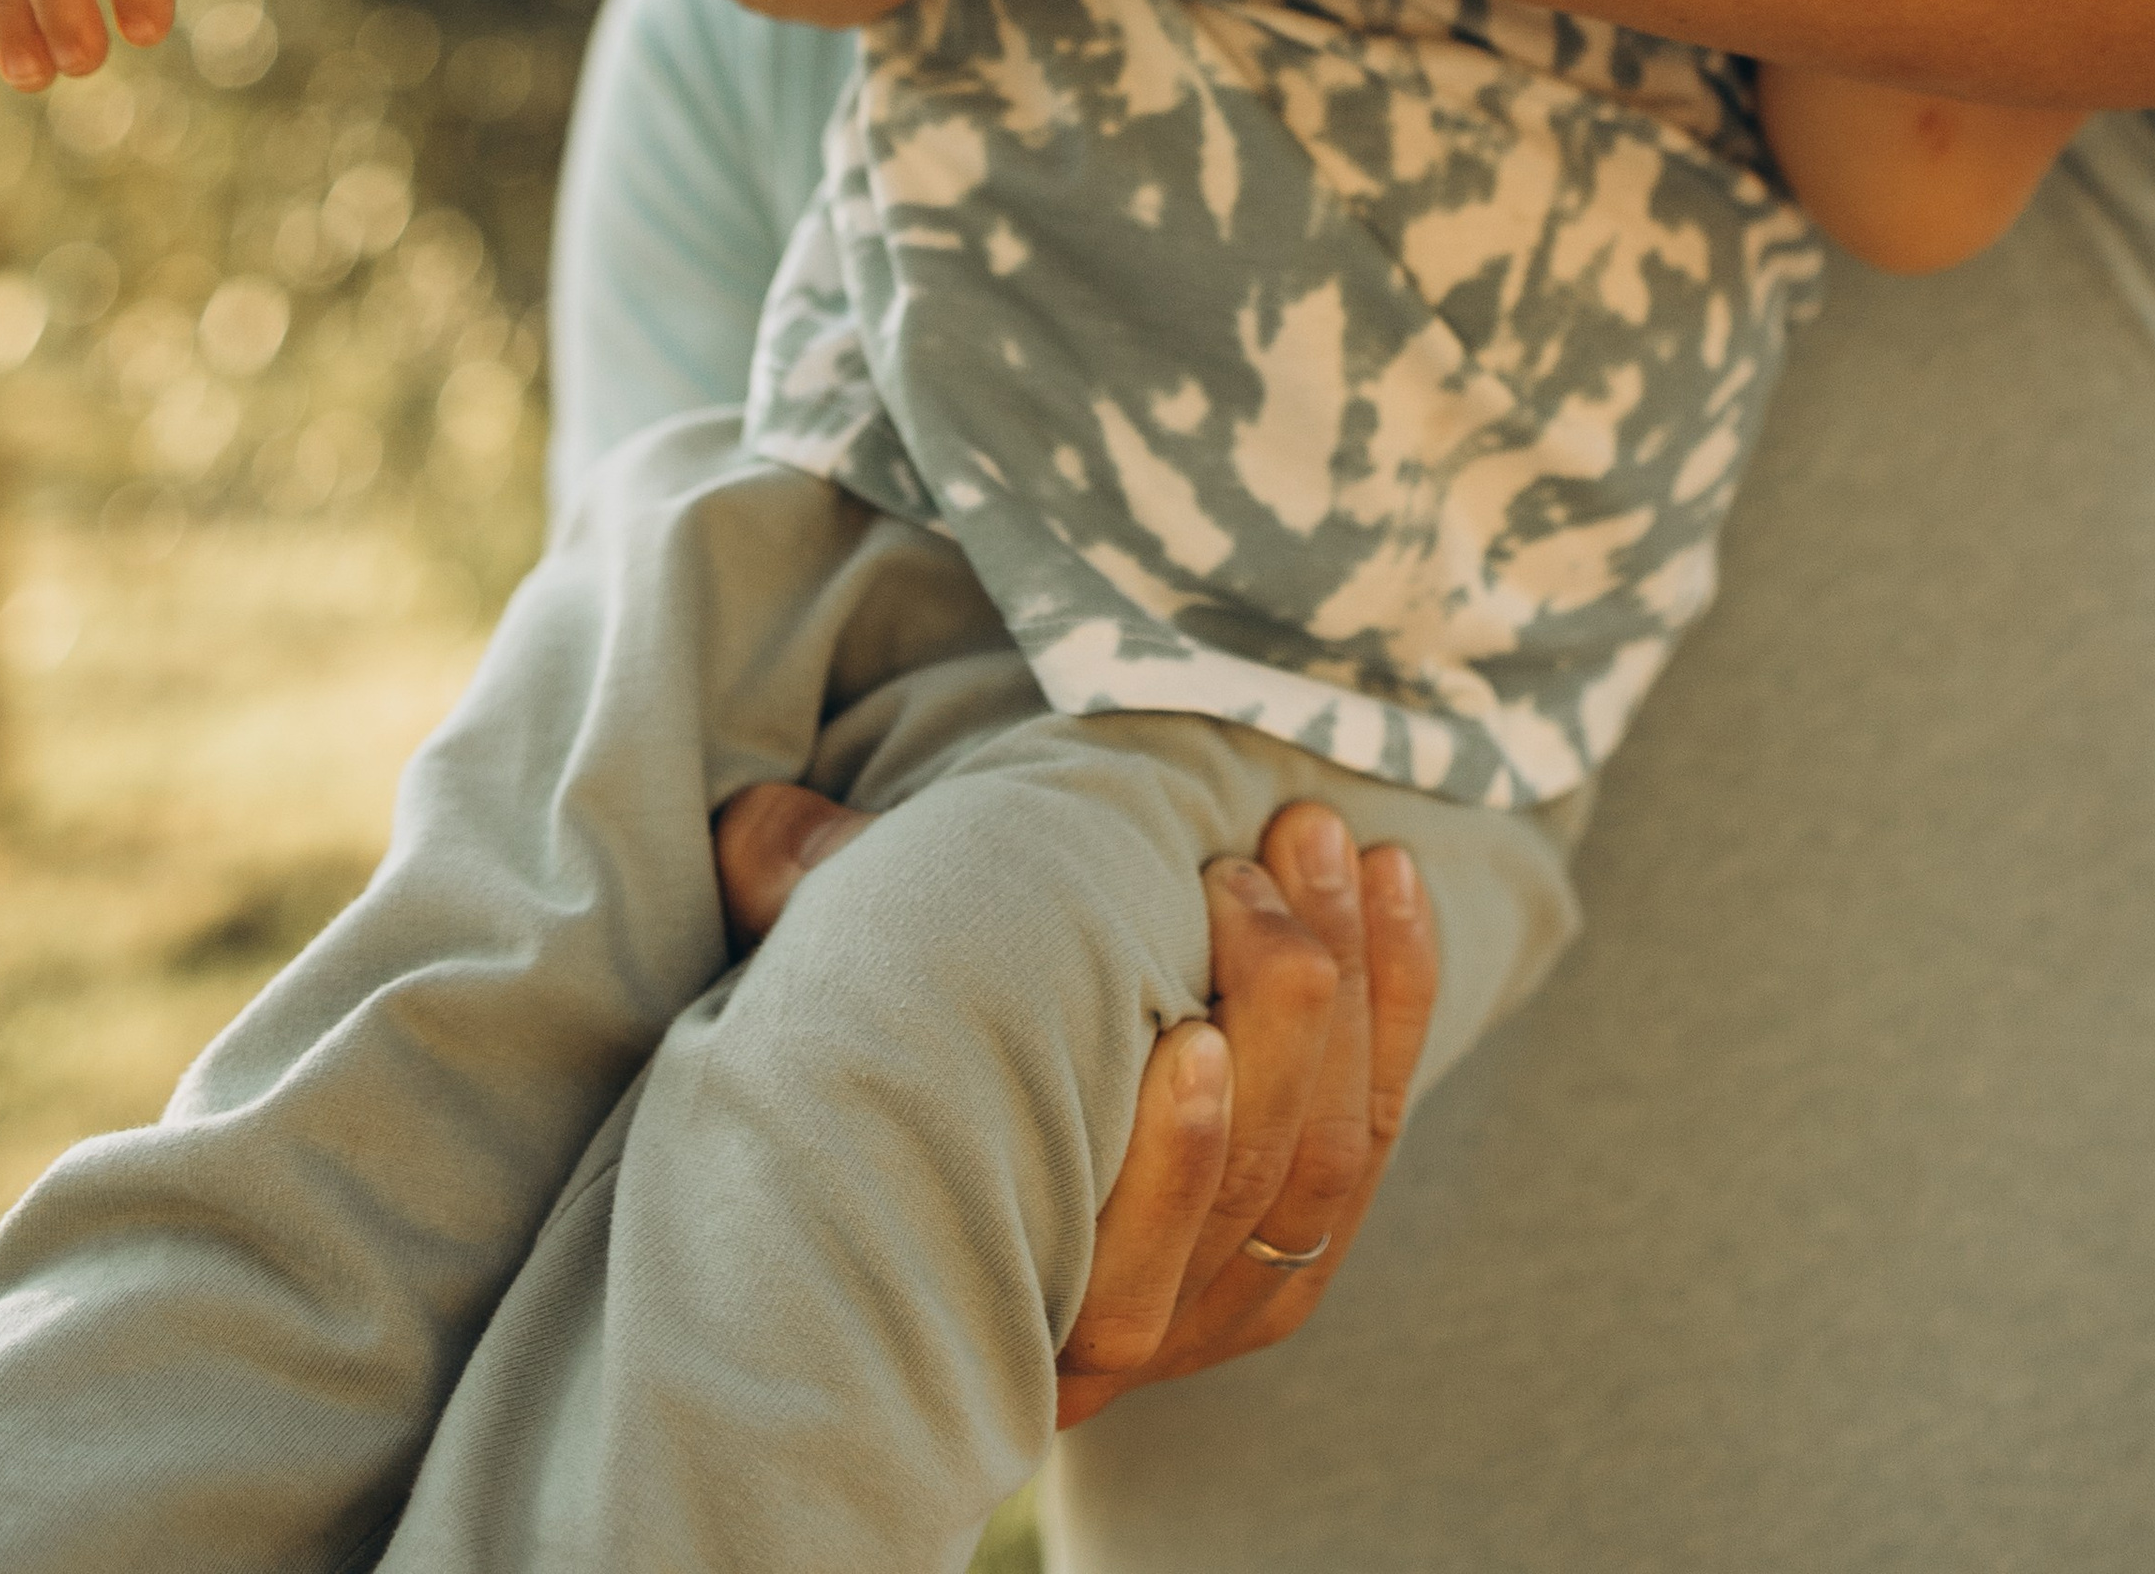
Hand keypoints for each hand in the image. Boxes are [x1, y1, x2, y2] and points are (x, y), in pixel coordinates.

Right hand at [712, 783, 1436, 1423]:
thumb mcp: (842, 1020)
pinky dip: (1397, 998)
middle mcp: (1139, 1339)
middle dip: (1280, 1014)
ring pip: (1329, 1161)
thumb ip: (812, 919)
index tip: (1195, 1035)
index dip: (1180, 1169)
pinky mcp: (1295, 1249)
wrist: (944, 1188)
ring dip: (1343, 982)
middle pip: (1255, 1195)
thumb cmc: (881, 1081)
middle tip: (1247, 864)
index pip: (1123, 1277)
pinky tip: (1391, 878)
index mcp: (1019, 1320)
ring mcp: (1228, 1300)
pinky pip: (1377, 1127)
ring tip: (1313, 836)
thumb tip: (757, 816)